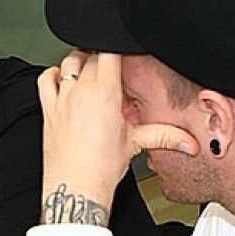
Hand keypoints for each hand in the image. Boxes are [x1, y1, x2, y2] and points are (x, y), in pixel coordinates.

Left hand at [37, 51, 196, 222]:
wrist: (76, 188)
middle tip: (113, 70)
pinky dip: (53, 73)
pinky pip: (45, 79)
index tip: (124, 54)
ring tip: (91, 70)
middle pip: (91, 54)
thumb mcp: (136, 145)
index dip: (118, 48)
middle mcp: (81, 91)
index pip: (110, 51)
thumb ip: (165, 136)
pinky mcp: (48, 109)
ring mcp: (62, 99)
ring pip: (68, 62)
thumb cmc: (102, 168)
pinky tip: (63, 78)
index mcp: (105, 93)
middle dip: (103, 56)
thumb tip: (189, 142)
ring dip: (80, 61)